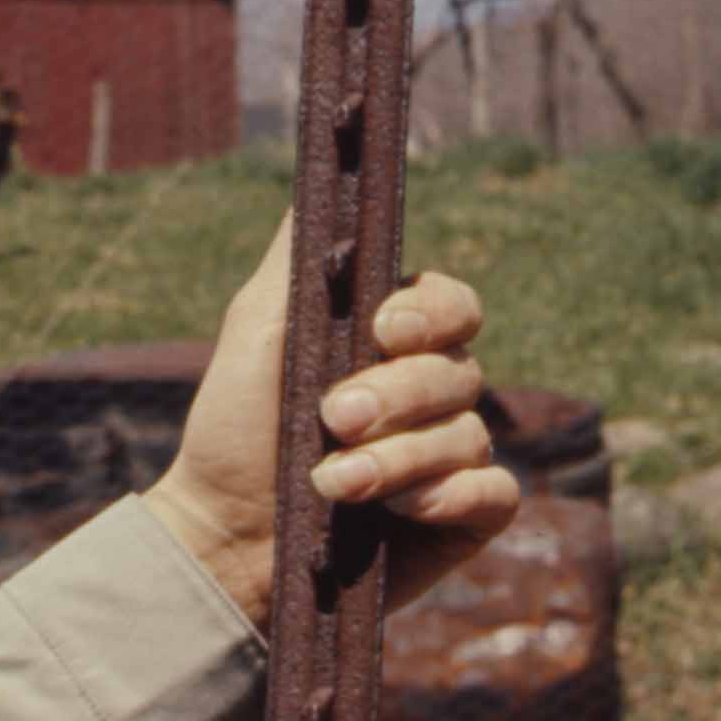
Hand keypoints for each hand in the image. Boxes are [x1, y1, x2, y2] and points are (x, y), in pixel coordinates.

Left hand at [142, 212, 521, 627]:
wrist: (225, 539)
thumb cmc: (235, 431)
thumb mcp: (256, 331)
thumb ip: (297, 260)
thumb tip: (325, 181)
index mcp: (392, 340)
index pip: (452, 304)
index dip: (431, 313)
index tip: (386, 329)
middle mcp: (431, 392)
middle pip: (460, 369)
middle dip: (395, 395)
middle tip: (332, 418)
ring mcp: (452, 453)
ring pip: (469, 433)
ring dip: (398, 458)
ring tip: (332, 482)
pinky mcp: (464, 515)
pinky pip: (495, 491)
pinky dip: (450, 496)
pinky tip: (402, 509)